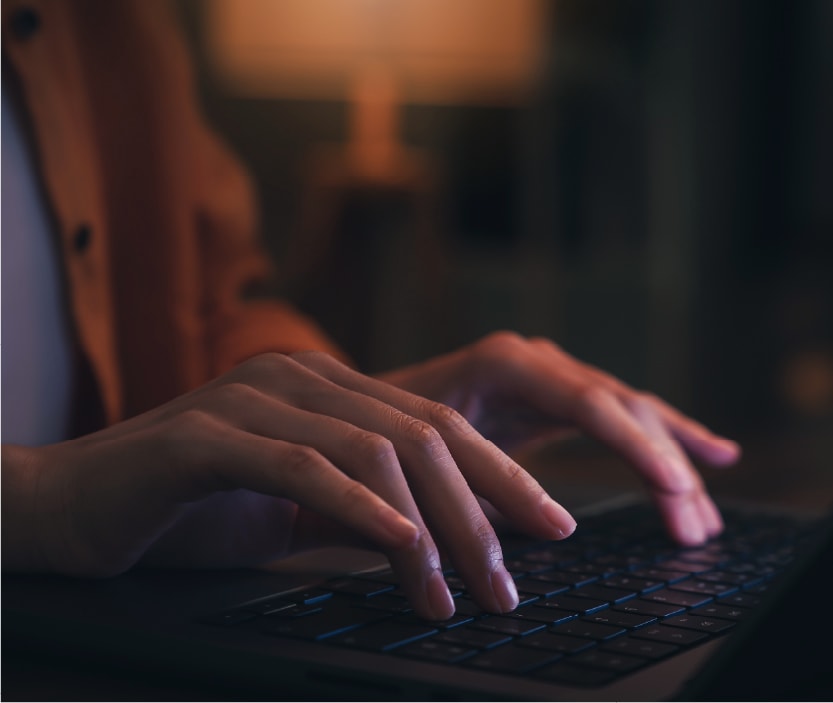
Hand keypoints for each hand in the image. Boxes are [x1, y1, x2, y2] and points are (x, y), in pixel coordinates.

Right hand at [3, 350, 576, 619]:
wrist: (73, 504)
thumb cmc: (188, 509)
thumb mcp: (293, 513)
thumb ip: (359, 513)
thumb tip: (436, 544)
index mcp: (326, 388)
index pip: (436, 426)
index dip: (500, 477)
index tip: (548, 526)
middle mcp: (298, 378)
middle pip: (422, 437)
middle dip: (482, 511)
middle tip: (511, 581)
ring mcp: (253, 399)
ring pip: (375, 452)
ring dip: (429, 529)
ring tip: (458, 596)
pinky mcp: (208, 435)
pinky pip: (304, 468)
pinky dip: (360, 510)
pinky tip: (401, 551)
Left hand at [379, 332, 740, 546]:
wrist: (367, 409)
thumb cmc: (385, 432)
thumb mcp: (424, 457)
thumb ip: (478, 485)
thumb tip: (546, 526)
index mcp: (507, 363)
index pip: (591, 402)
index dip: (637, 445)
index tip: (673, 489)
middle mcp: (537, 360)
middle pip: (623, 408)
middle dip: (664, 468)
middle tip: (694, 530)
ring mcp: (551, 376)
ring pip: (631, 413)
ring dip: (673, 464)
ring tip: (705, 519)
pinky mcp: (556, 399)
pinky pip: (622, 417)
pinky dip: (664, 438)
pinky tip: (714, 453)